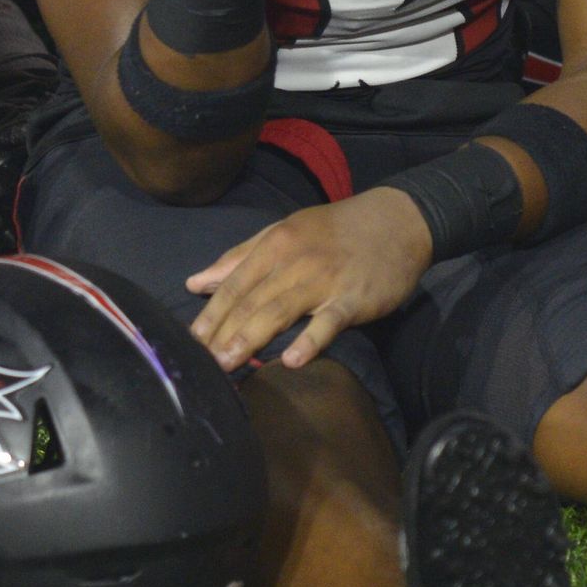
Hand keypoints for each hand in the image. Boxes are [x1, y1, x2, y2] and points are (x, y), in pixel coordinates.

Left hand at [183, 191, 432, 367]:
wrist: (397, 221)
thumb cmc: (335, 230)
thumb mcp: (285, 232)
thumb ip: (241, 257)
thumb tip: (196, 282)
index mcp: (275, 243)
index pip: (234, 283)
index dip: (210, 313)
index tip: (189, 342)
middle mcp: (295, 260)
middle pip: (251, 301)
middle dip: (223, 333)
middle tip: (201, 364)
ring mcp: (325, 280)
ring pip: (280, 310)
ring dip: (251, 338)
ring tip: (228, 364)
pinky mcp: (353, 298)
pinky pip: (328, 322)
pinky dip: (310, 340)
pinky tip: (292, 361)